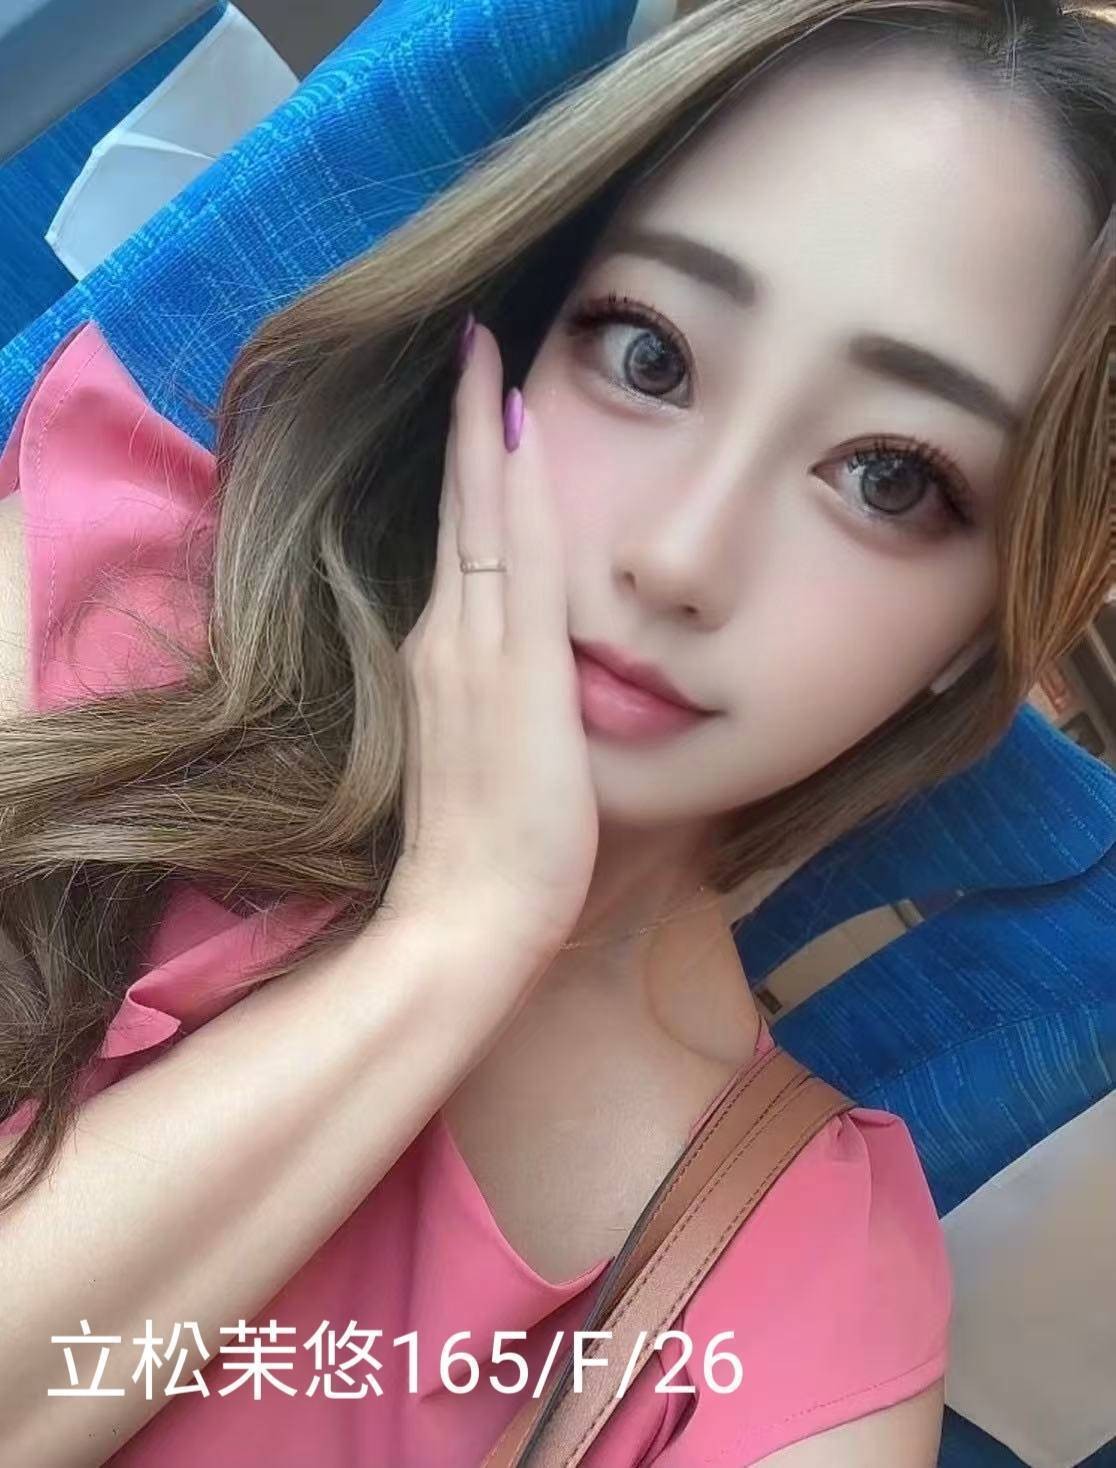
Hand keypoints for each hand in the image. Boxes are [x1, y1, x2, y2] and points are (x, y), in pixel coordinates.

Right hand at [386, 320, 598, 964]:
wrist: (469, 916)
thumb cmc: (486, 857)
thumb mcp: (485, 758)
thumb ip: (496, 702)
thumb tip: (523, 675)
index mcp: (442, 660)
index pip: (459, 542)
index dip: (467, 470)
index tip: (477, 403)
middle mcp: (446, 638)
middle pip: (462, 510)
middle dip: (469, 420)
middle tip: (473, 339)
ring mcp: (475, 647)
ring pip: (484, 515)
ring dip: (488, 431)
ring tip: (489, 354)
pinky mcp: (516, 667)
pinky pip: (518, 555)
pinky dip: (515, 486)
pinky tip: (520, 424)